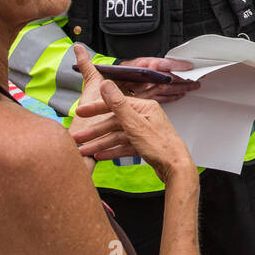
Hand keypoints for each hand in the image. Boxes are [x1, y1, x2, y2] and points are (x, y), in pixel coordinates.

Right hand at [69, 45, 194, 178]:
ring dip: (100, 143)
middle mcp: (145, 118)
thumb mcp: (135, 124)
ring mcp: (144, 132)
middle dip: (95, 131)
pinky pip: (124, 146)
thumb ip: (118, 105)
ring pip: (117, 136)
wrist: (176, 169)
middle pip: (114, 122)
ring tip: (85, 150)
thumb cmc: (161, 147)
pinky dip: (112, 151)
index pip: (115, 105)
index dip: (96, 109)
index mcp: (145, 108)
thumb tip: (107, 85)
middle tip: (78, 137)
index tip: (80, 112)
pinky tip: (100, 155)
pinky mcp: (144, 145)